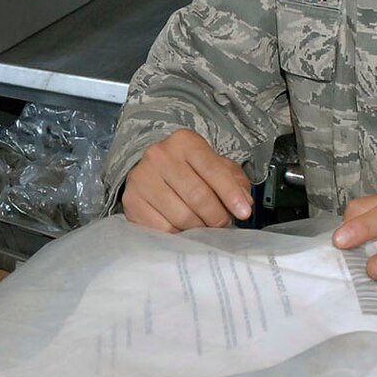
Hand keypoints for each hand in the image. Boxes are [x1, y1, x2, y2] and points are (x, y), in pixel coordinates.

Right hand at [121, 128, 253, 231]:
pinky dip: (178, 234)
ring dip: (199, 228)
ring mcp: (142, 178)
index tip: (244, 213)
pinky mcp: (131, 201)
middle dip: (217, 216)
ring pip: (182, 216)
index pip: (213, 170)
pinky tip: (183, 229)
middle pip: (198, 196)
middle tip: (222, 224)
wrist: (151, 172)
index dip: (231, 194)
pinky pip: (163, 228)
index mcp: (185, 142)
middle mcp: (160, 156)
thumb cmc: (188, 171)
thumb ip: (234, 181)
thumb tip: (244, 203)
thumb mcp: (215, 166)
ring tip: (203, 226)